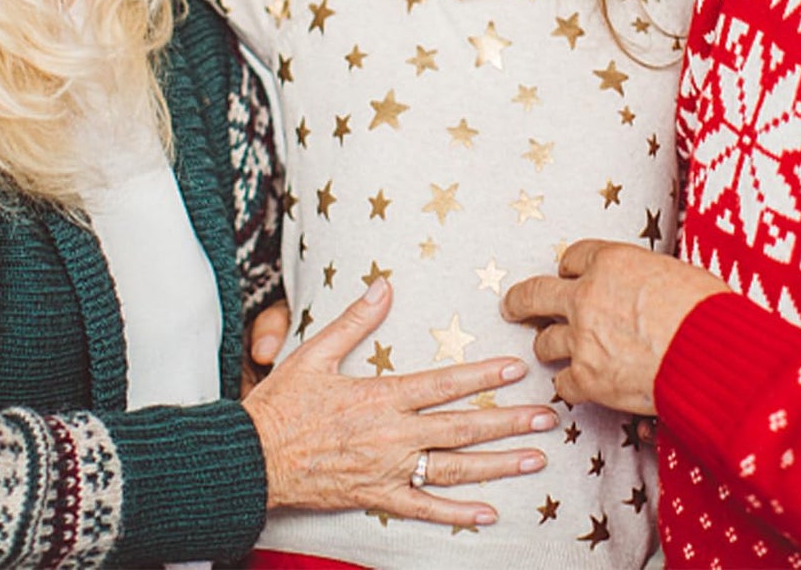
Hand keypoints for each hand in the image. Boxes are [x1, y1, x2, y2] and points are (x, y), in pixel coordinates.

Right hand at [244, 278, 555, 527]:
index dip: (483, 377)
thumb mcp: (314, 352)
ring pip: (453, 470)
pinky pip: (423, 509)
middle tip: (547, 418)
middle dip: (508, 423)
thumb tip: (384, 286)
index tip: (517, 370)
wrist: (252, 460)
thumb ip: (355, 321)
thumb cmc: (282, 404)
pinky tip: (487, 513)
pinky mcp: (377, 497)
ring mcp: (387, 471)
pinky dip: (457, 514)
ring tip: (534, 459)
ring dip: (497, 465)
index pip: (444, 385)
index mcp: (381, 397)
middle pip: (461, 429)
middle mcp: (392, 436)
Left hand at [501, 239, 728, 414]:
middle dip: (520, 300)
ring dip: (547, 346)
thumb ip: (647, 279)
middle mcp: (587, 295)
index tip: (569, 274)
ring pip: (544, 341)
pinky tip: (576, 387)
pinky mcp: (588, 379)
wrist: (711, 353)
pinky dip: (568, 386)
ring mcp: (583, 338)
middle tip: (512, 306)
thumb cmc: (707, 310)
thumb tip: (651, 288)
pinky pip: (562, 384)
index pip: (574, 257)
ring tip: (548, 350)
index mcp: (611, 261)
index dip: (570, 268)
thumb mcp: (675, 272)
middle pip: (535, 293)